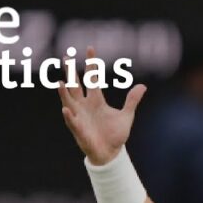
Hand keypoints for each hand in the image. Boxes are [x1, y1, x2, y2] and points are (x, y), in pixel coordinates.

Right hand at [58, 47, 145, 164]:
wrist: (111, 153)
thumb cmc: (115, 134)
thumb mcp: (126, 115)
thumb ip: (132, 100)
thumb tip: (142, 86)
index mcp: (96, 100)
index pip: (93, 78)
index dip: (92, 64)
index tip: (90, 48)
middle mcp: (85, 105)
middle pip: (76, 85)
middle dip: (71, 72)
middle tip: (66, 57)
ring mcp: (80, 116)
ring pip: (69, 101)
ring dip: (64, 92)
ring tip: (60, 82)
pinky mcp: (79, 130)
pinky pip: (72, 122)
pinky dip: (70, 116)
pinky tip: (66, 110)